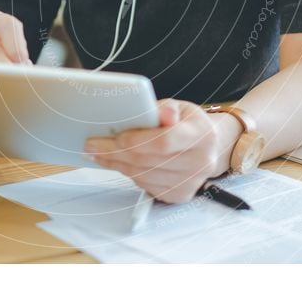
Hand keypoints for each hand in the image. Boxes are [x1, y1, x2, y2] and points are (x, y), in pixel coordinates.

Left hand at [84, 99, 241, 203]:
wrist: (209, 147)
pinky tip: (116, 163)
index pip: (164, 142)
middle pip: (149, 161)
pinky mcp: (180, 195)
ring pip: (144, 175)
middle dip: (116, 152)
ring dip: (117, 164)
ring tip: (98, 153)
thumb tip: (163, 114)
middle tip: (92, 145)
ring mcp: (191, 183)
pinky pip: (146, 186)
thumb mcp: (180, 107)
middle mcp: (200, 162)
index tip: (116, 137)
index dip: (137, 140)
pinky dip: (128, 173)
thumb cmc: (188, 123)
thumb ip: (166, 108)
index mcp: (202, 135)